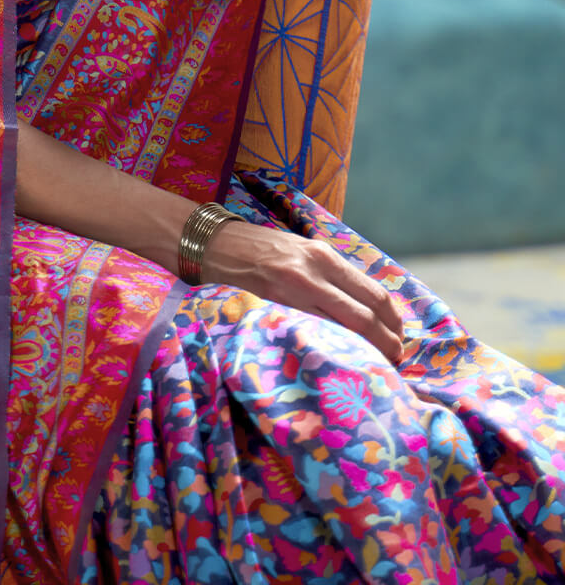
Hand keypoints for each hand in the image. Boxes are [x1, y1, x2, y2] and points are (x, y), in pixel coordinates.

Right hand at [203, 219, 404, 363]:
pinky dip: (329, 351)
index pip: (374, 294)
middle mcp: (313, 273)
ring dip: (363, 352)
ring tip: (371, 367)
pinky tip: (334, 362)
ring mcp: (292, 294)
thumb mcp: (301, 250)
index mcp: (324, 256)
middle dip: (386, 343)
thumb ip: (329, 274)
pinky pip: (310, 336)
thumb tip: (363, 305)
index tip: (397, 337)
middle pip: (365, 317)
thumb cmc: (259, 248)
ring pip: (342, 331)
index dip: (392, 321)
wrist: (213, 245)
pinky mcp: (273, 311)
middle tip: (393, 360)